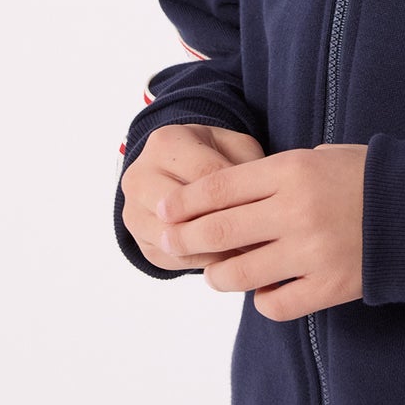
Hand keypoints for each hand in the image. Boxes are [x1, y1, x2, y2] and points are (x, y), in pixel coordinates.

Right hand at [121, 123, 266, 271]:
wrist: (176, 170)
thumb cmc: (214, 156)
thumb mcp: (234, 147)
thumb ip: (248, 166)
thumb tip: (263, 203)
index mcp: (166, 142)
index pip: (206, 177)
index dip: (241, 197)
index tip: (271, 213)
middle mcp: (139, 176)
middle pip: (184, 212)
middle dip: (225, 227)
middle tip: (261, 239)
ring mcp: (132, 211)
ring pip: (175, 240)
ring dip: (213, 249)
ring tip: (248, 253)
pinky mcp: (138, 241)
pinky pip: (171, 259)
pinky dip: (202, 262)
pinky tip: (229, 261)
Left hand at [155, 143, 367, 319]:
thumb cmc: (367, 176)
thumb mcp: (317, 157)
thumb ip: (271, 178)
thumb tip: (220, 202)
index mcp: (290, 172)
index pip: (216, 189)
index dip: (182, 203)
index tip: (162, 210)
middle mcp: (295, 211)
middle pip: (216, 231)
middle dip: (183, 240)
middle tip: (170, 245)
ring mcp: (311, 252)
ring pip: (237, 274)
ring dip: (219, 275)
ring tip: (220, 273)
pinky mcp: (329, 285)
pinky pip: (275, 304)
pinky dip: (263, 301)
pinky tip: (267, 290)